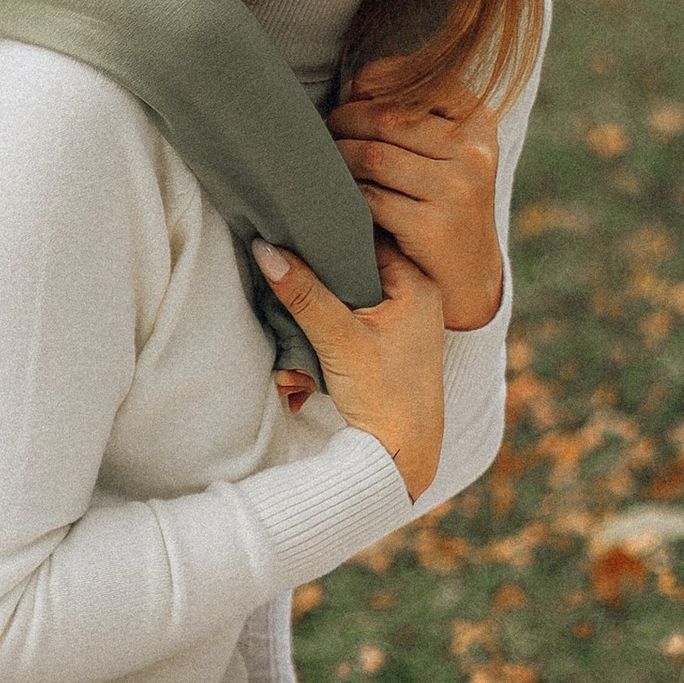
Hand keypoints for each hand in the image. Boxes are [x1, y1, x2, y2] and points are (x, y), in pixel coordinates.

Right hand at [251, 230, 445, 500]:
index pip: (369, 236)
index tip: (294, 225)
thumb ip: (303, 293)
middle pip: (356, 266)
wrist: (399, 457)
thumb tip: (266, 249)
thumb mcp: (338, 340)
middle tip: (284, 271)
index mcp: (418, 284)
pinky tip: (305, 349)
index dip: (331, 231)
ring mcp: (405, 321)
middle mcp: (417, 296)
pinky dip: (327, 330)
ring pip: (350, 295)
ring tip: (289, 318)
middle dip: (317, 278)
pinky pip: (352, 319)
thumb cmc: (383, 397)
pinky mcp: (391, 344)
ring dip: (317, 309)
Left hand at [327, 61, 505, 331]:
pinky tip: (339, 196)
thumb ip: (407, 112)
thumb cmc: (440, 198)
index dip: (372, 82)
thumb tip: (354, 87)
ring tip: (326, 161)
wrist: (467, 272)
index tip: (352, 98)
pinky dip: (347, 195)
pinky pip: (370, 199)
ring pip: (373, 156)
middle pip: (386, 117)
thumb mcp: (442, 148)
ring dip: (338, 158)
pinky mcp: (434, 228)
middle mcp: (474, 153)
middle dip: (345, 121)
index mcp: (478, 123)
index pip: (416, 80)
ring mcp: (458, 191)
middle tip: (326, 131)